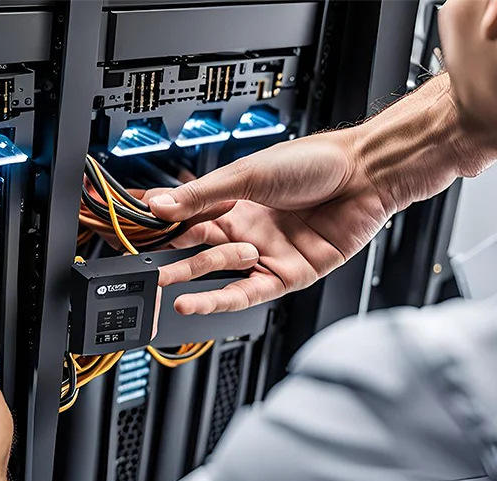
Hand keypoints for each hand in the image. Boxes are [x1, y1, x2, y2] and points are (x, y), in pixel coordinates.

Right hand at [144, 128, 384, 313]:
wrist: (366, 174)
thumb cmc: (315, 162)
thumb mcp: (248, 175)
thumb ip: (202, 195)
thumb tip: (159, 203)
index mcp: (234, 203)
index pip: (187, 218)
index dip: (159, 226)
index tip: (130, 232)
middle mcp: (248, 231)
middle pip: (198, 249)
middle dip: (167, 258)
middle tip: (139, 267)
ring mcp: (267, 254)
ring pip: (220, 273)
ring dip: (190, 278)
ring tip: (161, 283)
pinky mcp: (288, 276)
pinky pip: (248, 293)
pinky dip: (219, 299)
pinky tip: (193, 302)